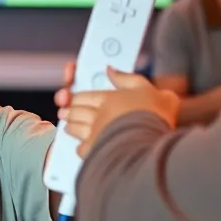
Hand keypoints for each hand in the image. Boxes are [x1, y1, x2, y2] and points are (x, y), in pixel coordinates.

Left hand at [57, 65, 178, 157]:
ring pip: (74, 128)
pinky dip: (81, 147)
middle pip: (76, 111)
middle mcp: (98, 115)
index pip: (84, 96)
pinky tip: (83, 147)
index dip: (75, 97)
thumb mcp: (146, 87)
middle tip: (64, 112)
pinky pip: (81, 148)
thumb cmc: (155, 113)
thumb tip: (110, 70)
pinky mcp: (96, 151)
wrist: (155, 140)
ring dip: (70, 127)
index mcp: (108, 98)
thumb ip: (127, 78)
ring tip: (68, 127)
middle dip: (69, 111)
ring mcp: (95, 133)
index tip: (69, 97)